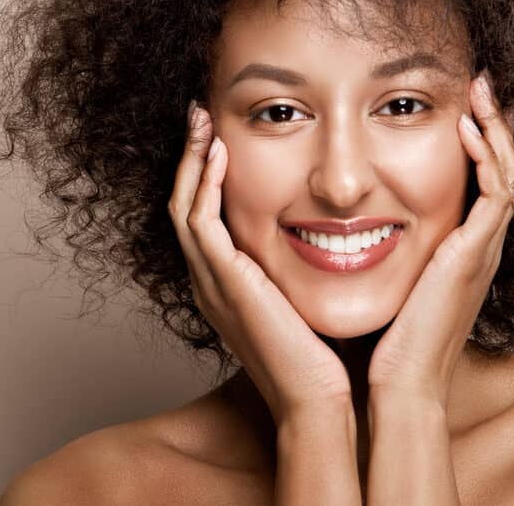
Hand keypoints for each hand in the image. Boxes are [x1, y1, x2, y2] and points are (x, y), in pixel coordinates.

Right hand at [167, 103, 352, 424]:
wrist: (315, 398)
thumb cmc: (320, 355)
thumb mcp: (301, 300)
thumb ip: (298, 269)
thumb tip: (330, 238)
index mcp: (224, 283)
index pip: (202, 216)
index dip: (205, 174)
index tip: (220, 137)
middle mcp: (208, 280)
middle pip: (183, 203)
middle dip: (191, 157)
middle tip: (200, 116)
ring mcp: (210, 282)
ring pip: (184, 205)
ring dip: (192, 159)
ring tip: (202, 120)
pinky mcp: (223, 282)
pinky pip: (200, 221)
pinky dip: (205, 184)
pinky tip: (221, 153)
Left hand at [367, 70, 513, 406]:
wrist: (401, 382)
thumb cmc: (389, 340)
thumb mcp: (393, 282)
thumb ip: (386, 252)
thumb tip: (353, 227)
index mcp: (463, 250)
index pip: (483, 183)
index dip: (478, 143)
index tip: (460, 106)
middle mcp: (480, 245)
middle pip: (505, 168)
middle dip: (494, 124)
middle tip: (479, 85)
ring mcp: (483, 248)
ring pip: (509, 171)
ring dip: (495, 127)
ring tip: (479, 90)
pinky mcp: (475, 253)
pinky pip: (497, 192)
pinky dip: (488, 155)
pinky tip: (466, 127)